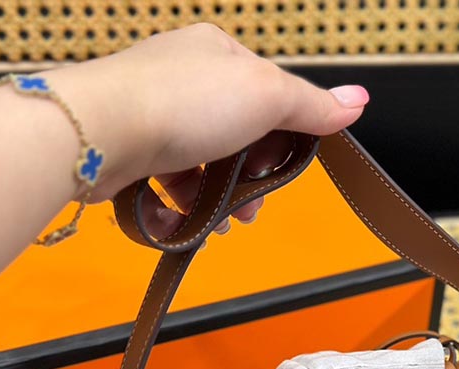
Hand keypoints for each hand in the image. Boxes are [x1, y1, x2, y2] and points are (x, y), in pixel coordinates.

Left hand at [45, 24, 369, 236]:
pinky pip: (165, 186)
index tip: (281, 170)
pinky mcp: (131, 152)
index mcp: (218, 54)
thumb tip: (359, 101)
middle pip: (236, 137)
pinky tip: (184, 223)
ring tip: (221, 224)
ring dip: (216, 200)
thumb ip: (312, 105)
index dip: (281, 138)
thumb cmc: (181, 103)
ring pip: (202, 167)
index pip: (268, 97)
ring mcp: (154, 116)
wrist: (100, 132)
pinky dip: (179, 209)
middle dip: (248, 178)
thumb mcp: (266, 96)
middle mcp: (184, 79)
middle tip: (251, 209)